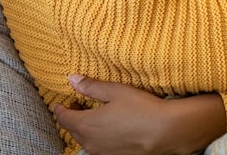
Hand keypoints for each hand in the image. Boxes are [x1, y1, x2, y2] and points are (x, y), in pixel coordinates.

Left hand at [53, 75, 224, 154]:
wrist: (166, 131)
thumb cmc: (141, 109)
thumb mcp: (115, 91)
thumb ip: (91, 86)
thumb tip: (72, 79)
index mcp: (86, 125)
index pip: (64, 118)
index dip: (60, 109)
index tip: (61, 103)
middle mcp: (91, 142)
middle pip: (72, 130)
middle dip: (72, 117)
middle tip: (78, 105)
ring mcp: (102, 152)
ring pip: (85, 140)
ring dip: (84, 128)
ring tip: (93, 115)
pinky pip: (98, 146)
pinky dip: (96, 136)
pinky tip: (108, 127)